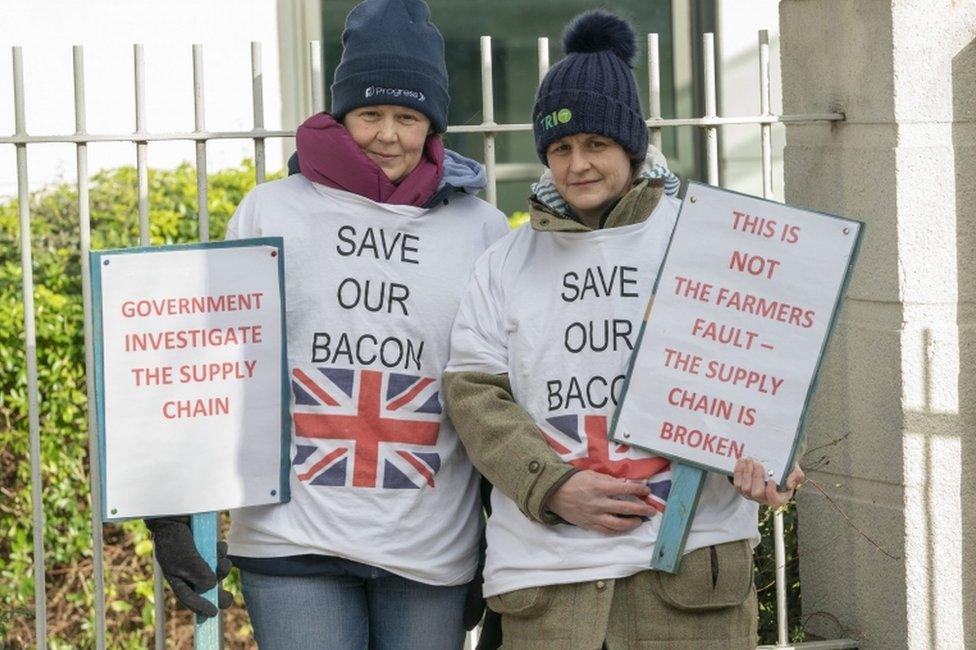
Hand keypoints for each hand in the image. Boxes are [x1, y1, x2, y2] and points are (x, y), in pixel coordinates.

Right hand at [145, 516, 232, 616]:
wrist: (176, 513)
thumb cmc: (174, 537)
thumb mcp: (184, 559)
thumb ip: (198, 573)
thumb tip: (212, 585)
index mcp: (178, 577)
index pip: (189, 598)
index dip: (200, 607)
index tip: (213, 614)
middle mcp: (189, 570)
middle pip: (207, 588)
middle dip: (218, 593)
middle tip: (229, 599)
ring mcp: (200, 557)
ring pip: (216, 570)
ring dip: (222, 567)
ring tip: (221, 560)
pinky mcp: (208, 546)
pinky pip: (220, 554)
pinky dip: (222, 552)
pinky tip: (218, 545)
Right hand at [544, 470, 658, 533]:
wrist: (553, 493)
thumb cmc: (573, 481)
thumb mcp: (591, 475)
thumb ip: (608, 480)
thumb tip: (624, 485)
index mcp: (600, 488)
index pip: (625, 489)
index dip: (638, 490)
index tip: (647, 491)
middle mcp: (599, 503)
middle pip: (626, 509)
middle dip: (642, 510)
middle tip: (651, 511)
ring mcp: (594, 516)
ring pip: (619, 524)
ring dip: (632, 523)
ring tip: (639, 521)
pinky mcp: (589, 525)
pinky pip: (607, 530)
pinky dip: (617, 530)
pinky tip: (624, 527)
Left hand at [732, 458, 804, 507]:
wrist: (773, 465)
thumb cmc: (785, 470)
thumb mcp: (795, 471)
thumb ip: (797, 476)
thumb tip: (789, 484)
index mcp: (779, 498)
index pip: (774, 500)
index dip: (771, 491)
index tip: (772, 479)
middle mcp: (764, 499)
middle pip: (757, 493)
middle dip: (756, 477)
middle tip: (758, 464)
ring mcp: (752, 495)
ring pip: (745, 488)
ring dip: (746, 473)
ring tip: (749, 460)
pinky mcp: (742, 490)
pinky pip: (737, 484)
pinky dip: (738, 472)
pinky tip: (741, 462)